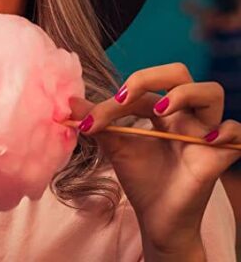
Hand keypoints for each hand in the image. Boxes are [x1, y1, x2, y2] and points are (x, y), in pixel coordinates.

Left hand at [69, 62, 240, 252]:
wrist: (156, 219)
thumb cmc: (140, 179)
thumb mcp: (115, 147)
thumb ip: (97, 122)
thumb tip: (69, 101)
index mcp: (160, 110)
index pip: (140, 90)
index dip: (113, 101)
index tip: (87, 123)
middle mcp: (183, 115)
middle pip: (180, 73)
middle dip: (152, 76)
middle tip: (127, 97)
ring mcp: (202, 132)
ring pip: (211, 92)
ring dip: (184, 94)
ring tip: (161, 111)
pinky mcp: (217, 156)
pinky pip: (236, 132)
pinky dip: (225, 130)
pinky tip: (203, 139)